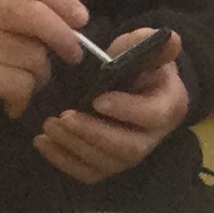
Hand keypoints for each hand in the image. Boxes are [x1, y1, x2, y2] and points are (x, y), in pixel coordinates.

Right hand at [0, 0, 88, 135]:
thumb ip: (13, 7)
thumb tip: (69, 20)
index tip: (81, 18)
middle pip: (35, 15)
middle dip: (63, 36)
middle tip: (73, 54)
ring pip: (32, 55)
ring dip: (37, 75)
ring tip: (18, 80)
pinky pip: (21, 83)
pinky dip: (22, 97)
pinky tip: (10, 101)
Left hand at [34, 29, 190, 184]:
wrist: (134, 88)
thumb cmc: (138, 65)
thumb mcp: (144, 49)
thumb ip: (151, 43)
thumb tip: (170, 38)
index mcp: (167, 107)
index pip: (152, 116)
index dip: (126, 111)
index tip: (97, 100)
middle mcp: (152, 138)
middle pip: (128, 148)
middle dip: (93, 134)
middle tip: (63, 117)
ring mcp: (130, 155)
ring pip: (106, 164)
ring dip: (74, 147)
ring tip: (48, 126)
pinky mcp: (110, 164)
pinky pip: (88, 173)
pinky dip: (63, 161)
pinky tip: (43, 142)